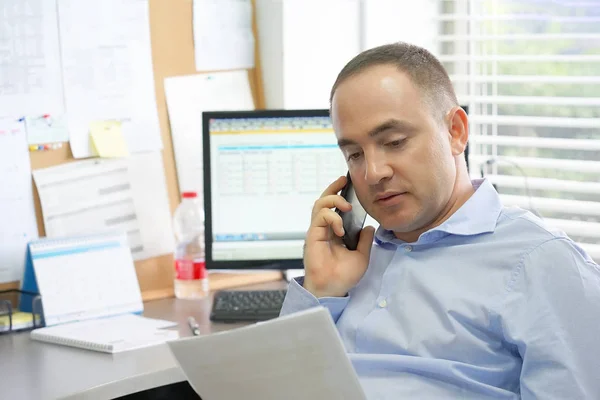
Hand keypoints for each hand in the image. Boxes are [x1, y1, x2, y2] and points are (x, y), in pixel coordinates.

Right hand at [303, 175, 375, 297]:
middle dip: (333, 188)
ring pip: (319, 204)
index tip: (349, 184)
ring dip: (333, 200)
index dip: (340, 194)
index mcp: (334, 232)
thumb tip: (369, 227)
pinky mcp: (313, 235)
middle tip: (343, 181)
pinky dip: (332, 218)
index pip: (335, 208)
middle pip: (324, 201)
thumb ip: (365, 240)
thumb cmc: (343, 276)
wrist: (333, 288)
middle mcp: (324, 229)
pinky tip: (341, 229)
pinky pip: (320, 217)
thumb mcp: (362, 256)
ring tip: (347, 206)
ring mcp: (317, 231)